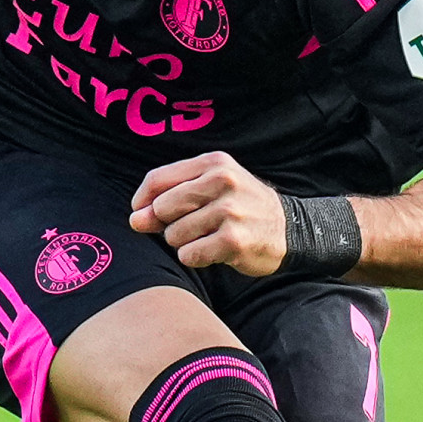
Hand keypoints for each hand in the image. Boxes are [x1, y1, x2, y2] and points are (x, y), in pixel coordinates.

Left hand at [129, 153, 285, 274]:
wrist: (287, 228)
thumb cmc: (240, 206)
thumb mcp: (211, 188)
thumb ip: (170, 197)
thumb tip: (135, 219)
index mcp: (214, 163)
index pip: (157, 180)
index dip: (142, 201)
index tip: (143, 213)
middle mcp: (222, 182)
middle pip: (162, 208)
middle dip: (166, 224)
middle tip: (189, 226)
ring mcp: (230, 211)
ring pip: (174, 235)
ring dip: (183, 243)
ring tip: (207, 237)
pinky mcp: (234, 240)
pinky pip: (189, 255)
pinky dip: (195, 257)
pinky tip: (214, 250)